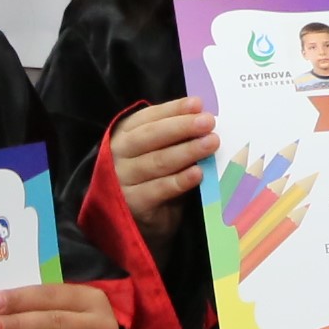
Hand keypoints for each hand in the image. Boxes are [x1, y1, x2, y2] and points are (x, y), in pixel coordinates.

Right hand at [108, 96, 216, 237]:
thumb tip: (203, 117)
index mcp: (124, 135)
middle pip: (151, 136)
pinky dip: (179, 181)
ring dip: (187, 151)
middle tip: (208, 122)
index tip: (198, 104)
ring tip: (210, 143)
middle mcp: (118, 154)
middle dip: (182, 127)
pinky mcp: (133, 204)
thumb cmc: (154, 180)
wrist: (142, 224)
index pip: (148, 117)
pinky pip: (159, 189)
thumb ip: (175, 137)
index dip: (173, 109)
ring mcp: (122, 179)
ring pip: (157, 161)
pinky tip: (198, 173)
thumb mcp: (160, 153)